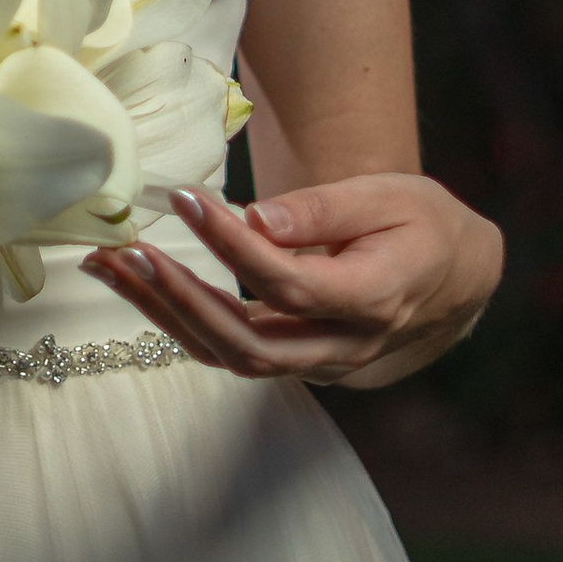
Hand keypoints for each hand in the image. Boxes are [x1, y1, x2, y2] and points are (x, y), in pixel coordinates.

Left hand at [83, 173, 501, 389]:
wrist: (455, 276)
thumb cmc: (424, 225)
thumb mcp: (390, 197)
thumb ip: (322, 211)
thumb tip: (255, 218)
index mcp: (374, 299)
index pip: (289, 283)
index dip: (232, 246)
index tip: (185, 198)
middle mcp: (343, 346)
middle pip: (249, 342)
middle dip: (180, 299)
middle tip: (125, 249)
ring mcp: (318, 364)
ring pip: (230, 356)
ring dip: (163, 315)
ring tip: (107, 266)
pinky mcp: (295, 360)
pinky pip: (230, 350)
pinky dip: (177, 321)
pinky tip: (135, 283)